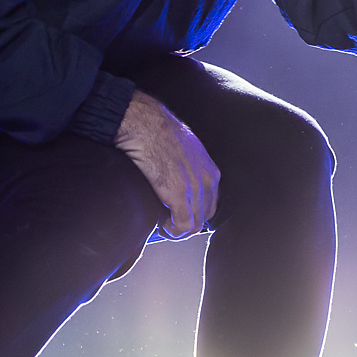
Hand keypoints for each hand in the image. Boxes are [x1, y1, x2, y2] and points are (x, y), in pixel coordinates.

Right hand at [113, 89, 219, 239]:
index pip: (210, 204)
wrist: (146, 124)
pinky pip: (183, 225)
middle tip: (165, 224)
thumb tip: (175, 183)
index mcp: (211, 171)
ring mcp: (195, 188)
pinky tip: (159, 225)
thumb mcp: (184, 152)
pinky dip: (172, 231)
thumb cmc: (158, 135)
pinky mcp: (178, 193)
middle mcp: (208, 180)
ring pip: (194, 225)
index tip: (176, 216)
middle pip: (204, 217)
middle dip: (185, 225)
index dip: (193, 214)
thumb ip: (187, 169)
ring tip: (161, 226)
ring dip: (177, 231)